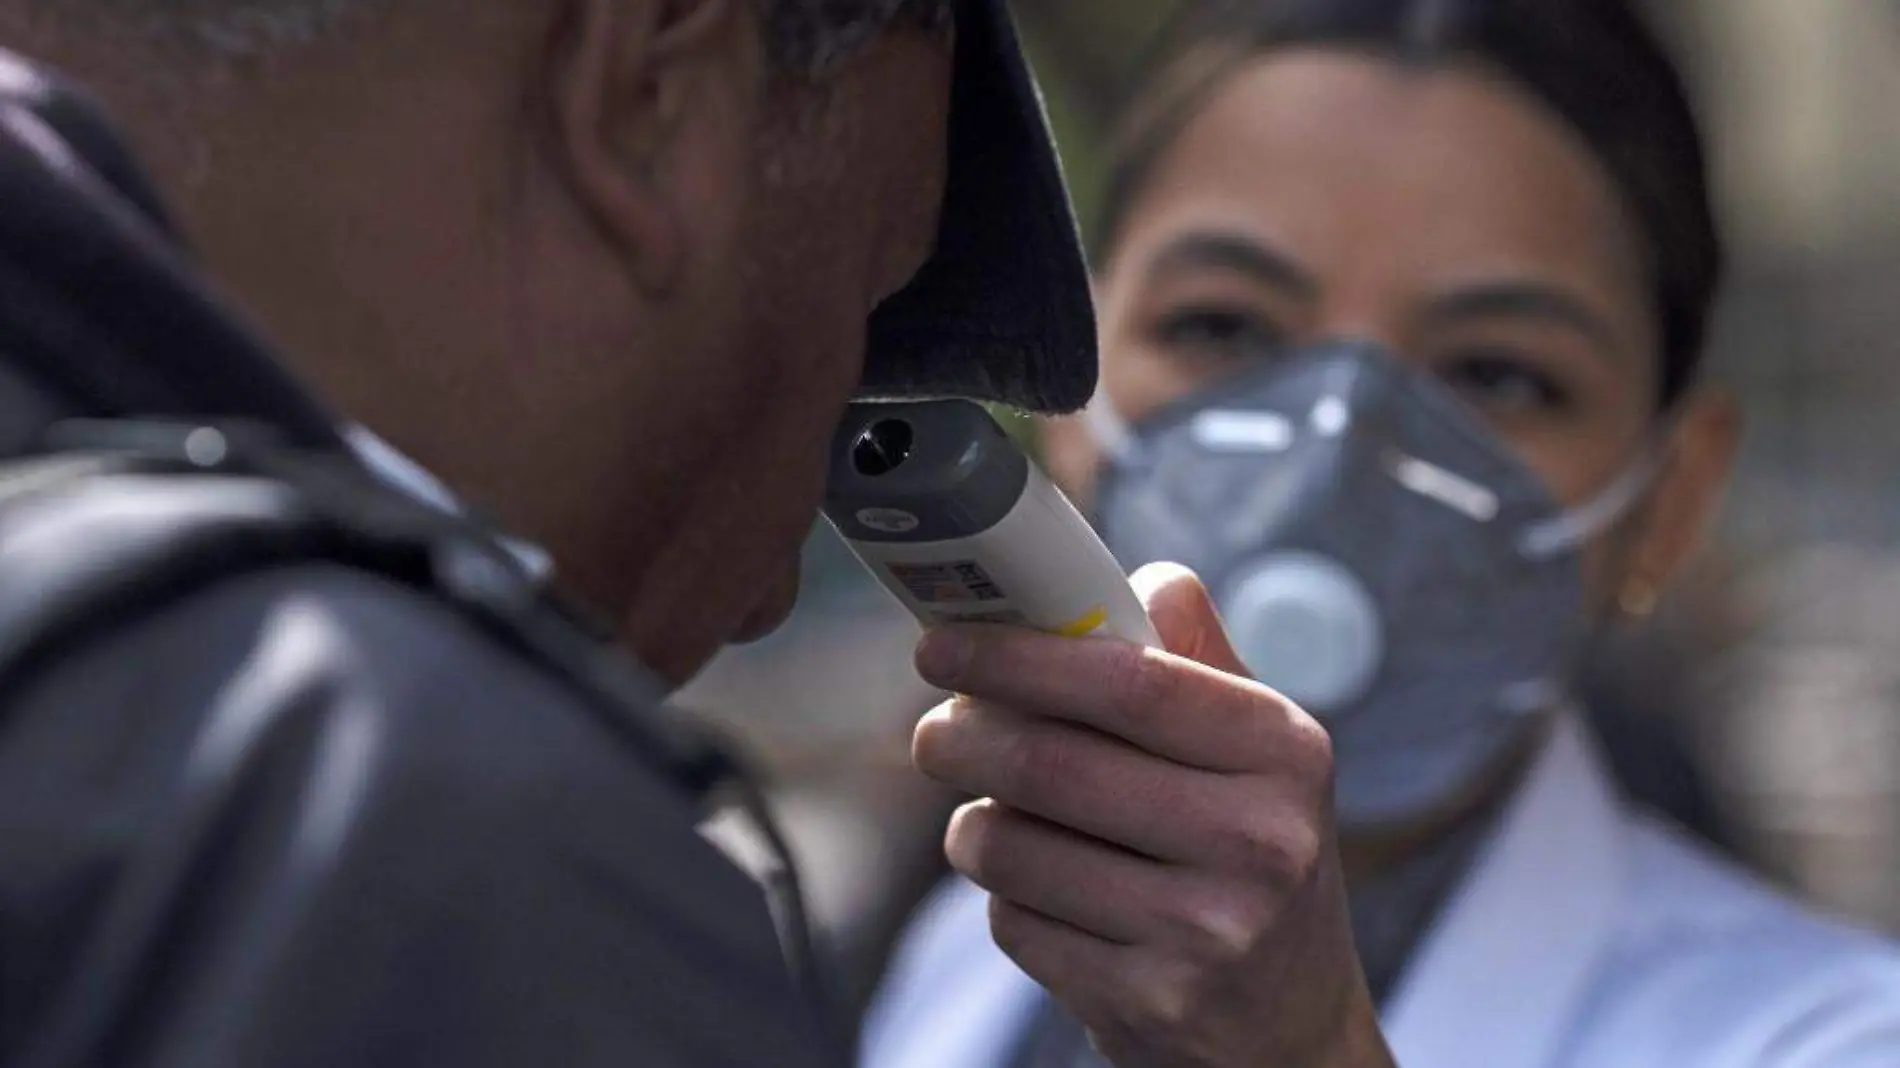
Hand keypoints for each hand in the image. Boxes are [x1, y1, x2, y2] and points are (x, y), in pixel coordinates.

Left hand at [911, 564, 1393, 1067]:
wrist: (1289, 1027)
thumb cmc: (1250, 855)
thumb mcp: (1257, 755)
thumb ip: (1194, 658)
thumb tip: (1136, 577)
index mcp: (1284, 751)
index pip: (1128, 681)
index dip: (1016, 657)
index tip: (942, 645)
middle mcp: (1259, 841)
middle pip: (1050, 764)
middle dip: (962, 738)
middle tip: (935, 732)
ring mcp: (1208, 932)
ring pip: (1014, 848)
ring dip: (972, 827)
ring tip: (986, 819)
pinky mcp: (1151, 1003)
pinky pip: (1015, 924)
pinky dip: (1002, 898)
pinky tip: (1037, 892)